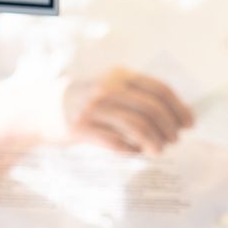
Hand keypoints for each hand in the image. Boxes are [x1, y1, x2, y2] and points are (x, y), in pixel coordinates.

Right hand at [61, 67, 193, 154]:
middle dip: (170, 127)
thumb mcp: (109, 86)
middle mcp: (107, 88)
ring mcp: (93, 108)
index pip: (160, 90)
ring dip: (154, 141)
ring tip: (159, 150)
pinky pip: (115, 143)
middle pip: (152, 109)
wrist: (37, 108)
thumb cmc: (83, 98)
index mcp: (120, 75)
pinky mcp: (80, 129)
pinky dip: (131, 150)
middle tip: (175, 139)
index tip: (190, 123)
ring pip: (137, 127)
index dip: (179, 108)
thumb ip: (136, 95)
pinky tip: (136, 152)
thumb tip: (175, 114)